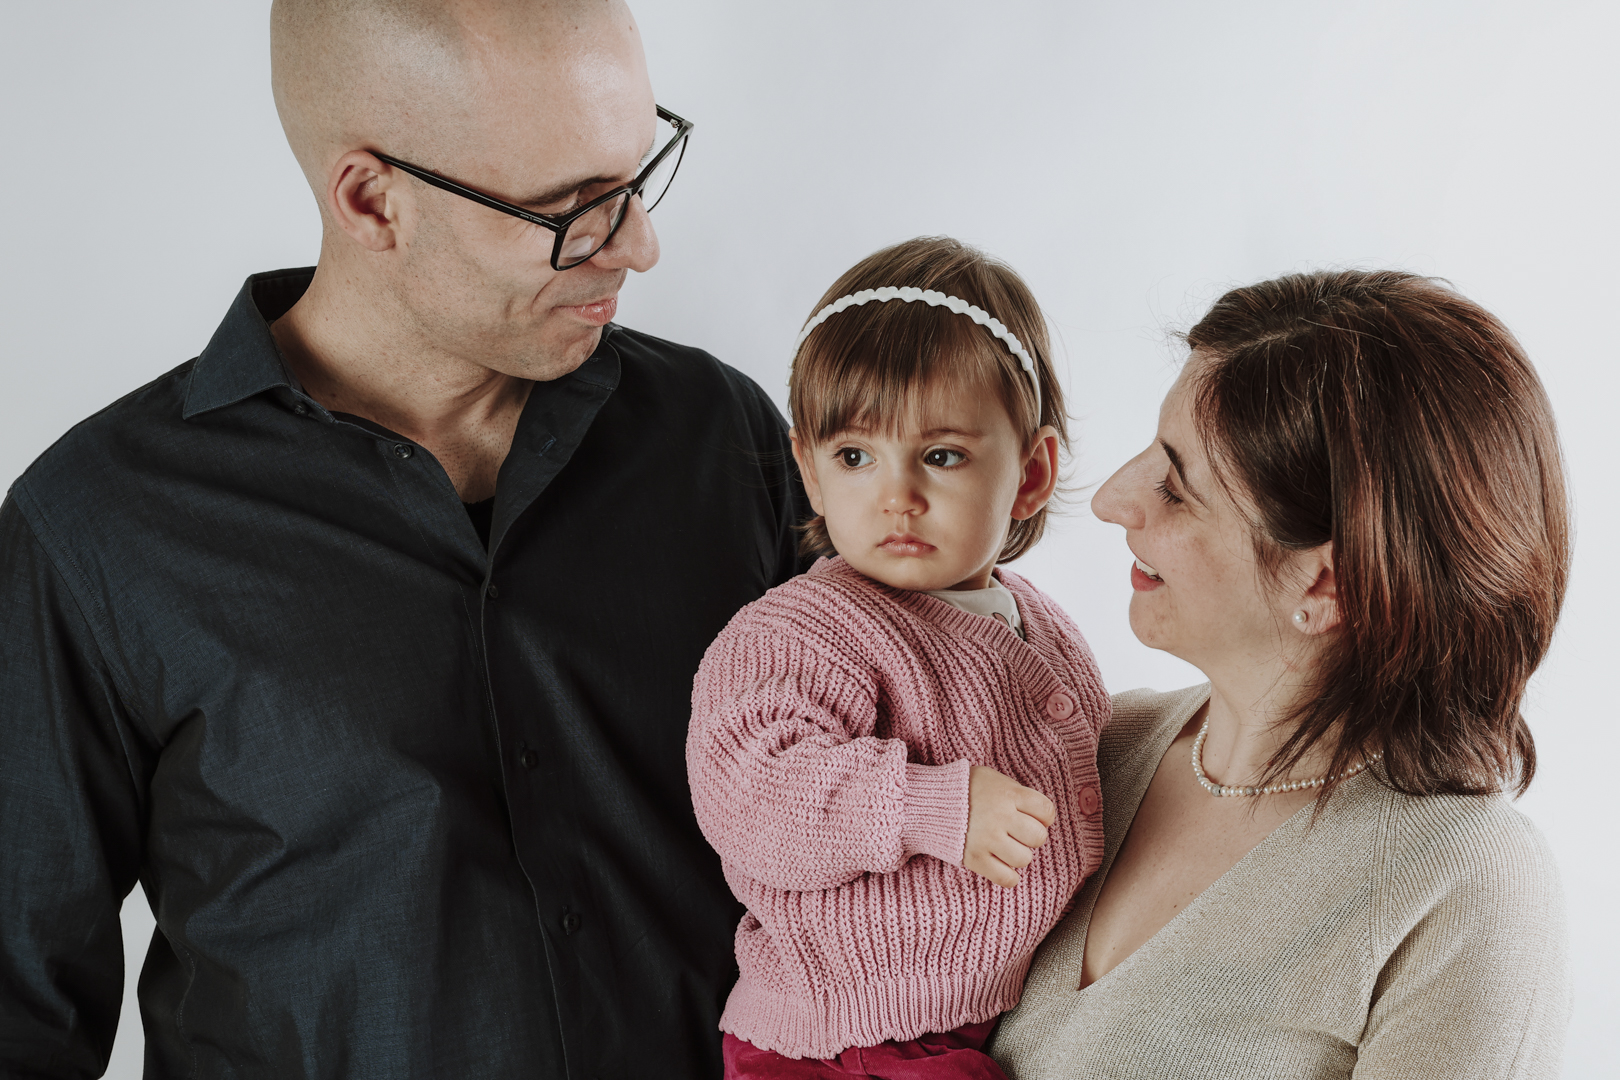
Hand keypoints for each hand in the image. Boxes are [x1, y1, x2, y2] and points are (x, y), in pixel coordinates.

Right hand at [964, 765, 1056, 887]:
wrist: (927, 802)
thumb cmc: (963, 788)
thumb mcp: (992, 778)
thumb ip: (1014, 793)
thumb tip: (1036, 813)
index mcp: (1009, 794)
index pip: (1046, 811)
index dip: (1044, 817)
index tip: (1034, 818)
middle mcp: (1001, 816)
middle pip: (1038, 837)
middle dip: (1032, 837)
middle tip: (1018, 834)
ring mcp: (988, 839)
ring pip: (1024, 859)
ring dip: (1018, 855)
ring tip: (1006, 848)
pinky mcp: (975, 858)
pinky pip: (1007, 878)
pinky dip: (1009, 876)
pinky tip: (1002, 865)